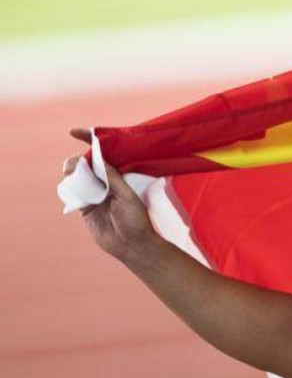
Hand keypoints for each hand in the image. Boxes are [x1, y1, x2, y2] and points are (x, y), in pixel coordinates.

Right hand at [61, 127, 158, 261]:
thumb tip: (97, 160)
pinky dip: (69, 188)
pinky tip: (70, 188)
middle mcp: (107, 183)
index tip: (73, 131)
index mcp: (120, 176)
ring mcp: (95, 194)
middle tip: (75, 165)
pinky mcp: (85, 207)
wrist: (132, 246)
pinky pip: (73, 193)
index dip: (89, 141)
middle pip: (86, 164)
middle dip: (77, 160)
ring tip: (72, 174)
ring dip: (72, 173)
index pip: (104, 154)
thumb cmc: (136, 220)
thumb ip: (112, 179)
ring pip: (77, 177)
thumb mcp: (126, 196)